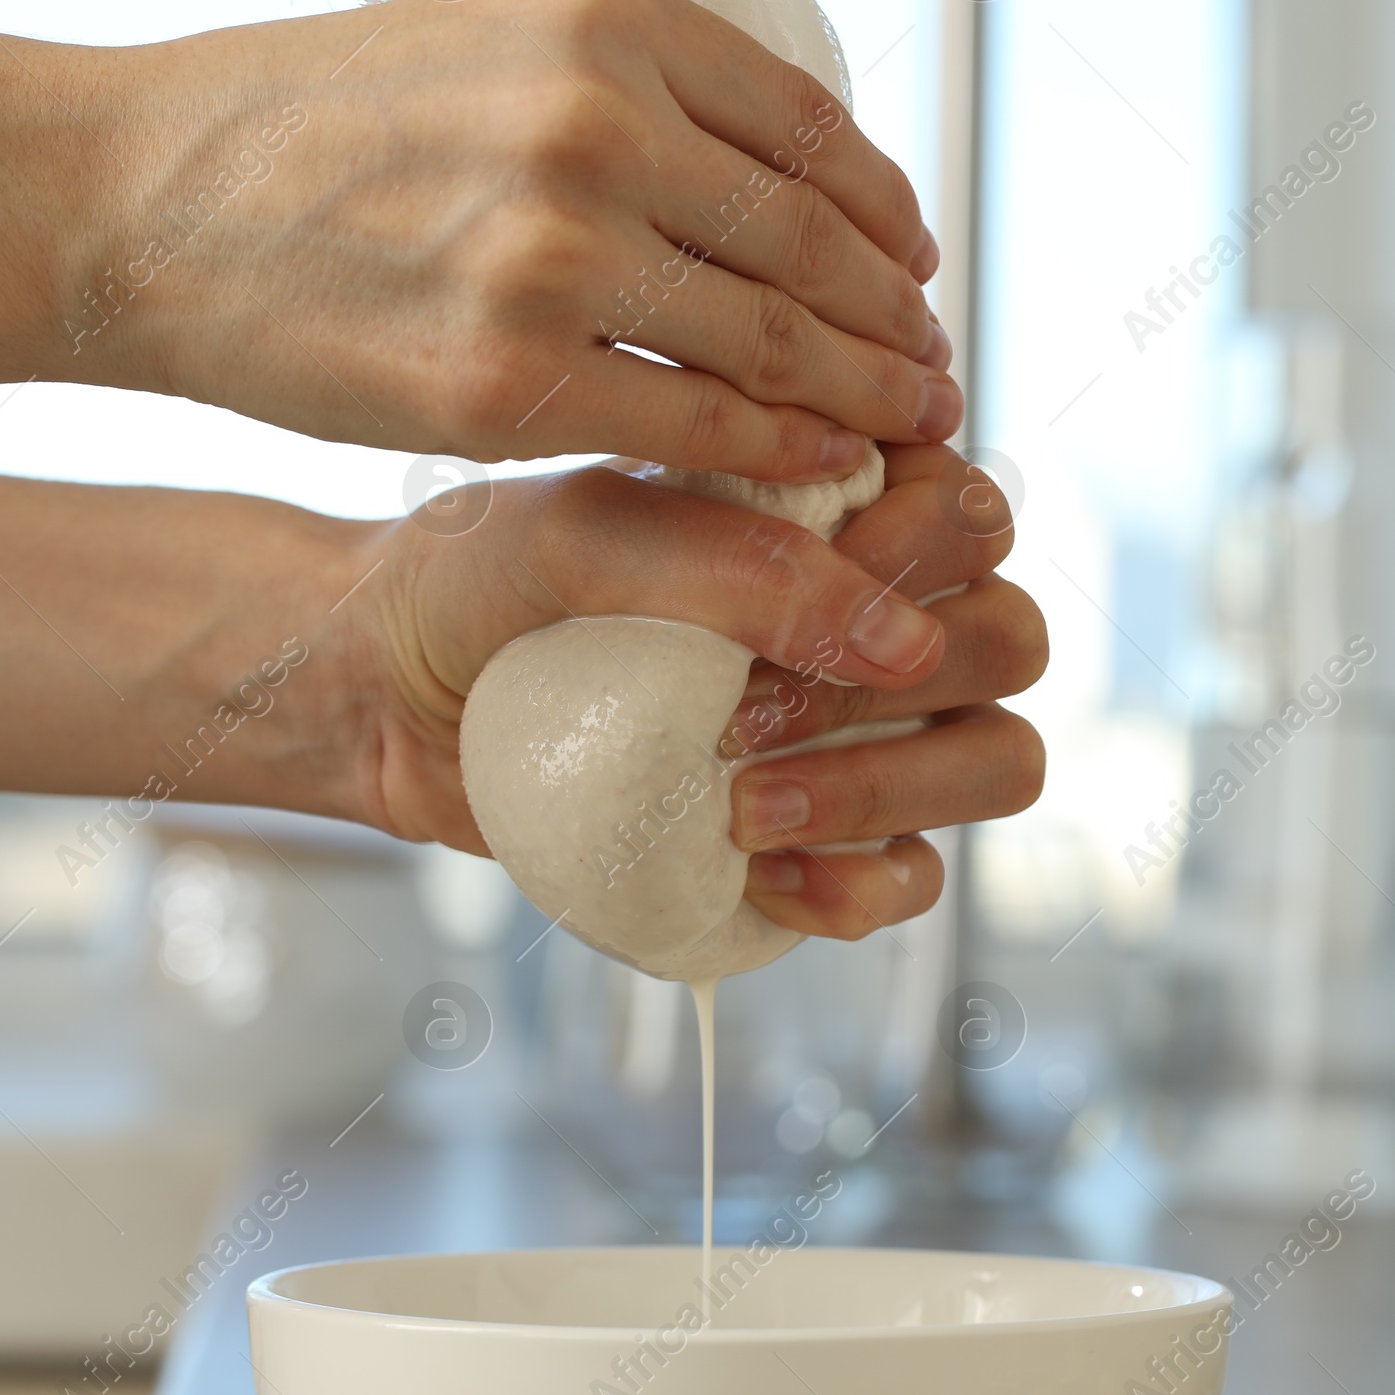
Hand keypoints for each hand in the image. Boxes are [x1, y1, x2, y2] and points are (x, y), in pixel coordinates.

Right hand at [0, 0, 959, 474]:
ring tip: (906, 426)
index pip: (809, 129)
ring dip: (861, 393)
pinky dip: (776, 451)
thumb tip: (778, 187)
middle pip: (811, 241)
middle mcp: (596, 118)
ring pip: (771, 338)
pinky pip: (693, 422)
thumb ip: (638, 94)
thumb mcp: (495, 44)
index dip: (886, 215)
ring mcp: (554, 251)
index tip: (917, 271)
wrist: (155, 201)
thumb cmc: (319, 133)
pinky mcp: (506, 377)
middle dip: (894, 320)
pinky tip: (819, 466)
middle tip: (938, 371)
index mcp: (607, 17)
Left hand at [345, 444, 1042, 941]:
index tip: (806, 587)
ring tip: (745, 811)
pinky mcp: (821, 840)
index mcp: (835, 506)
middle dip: (897, 691)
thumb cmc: (478, 586)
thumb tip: (900, 642)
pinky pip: (917, 880)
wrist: (384, 700)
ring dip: (888, 792)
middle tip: (744, 717)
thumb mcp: (583, 538)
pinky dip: (858, 888)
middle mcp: (869, 615)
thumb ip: (742, 564)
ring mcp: (859, 732)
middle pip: (1010, 642)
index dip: (922, 558)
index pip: (974, 514)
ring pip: (996, 761)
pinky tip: (756, 874)